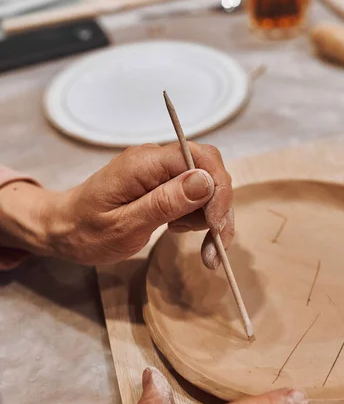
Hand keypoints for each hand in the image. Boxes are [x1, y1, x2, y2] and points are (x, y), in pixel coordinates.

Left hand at [0, 143, 233, 266]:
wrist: (64, 229)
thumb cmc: (86, 231)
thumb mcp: (124, 226)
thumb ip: (164, 203)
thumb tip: (206, 181)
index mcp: (144, 163)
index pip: (201, 158)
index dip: (218, 189)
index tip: (215, 225)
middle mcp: (155, 159)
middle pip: (209, 169)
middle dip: (219, 207)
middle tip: (214, 246)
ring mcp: (158, 169)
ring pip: (206, 183)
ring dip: (210, 216)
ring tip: (196, 243)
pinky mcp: (160, 182)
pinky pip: (193, 192)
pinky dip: (198, 215)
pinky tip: (179, 230)